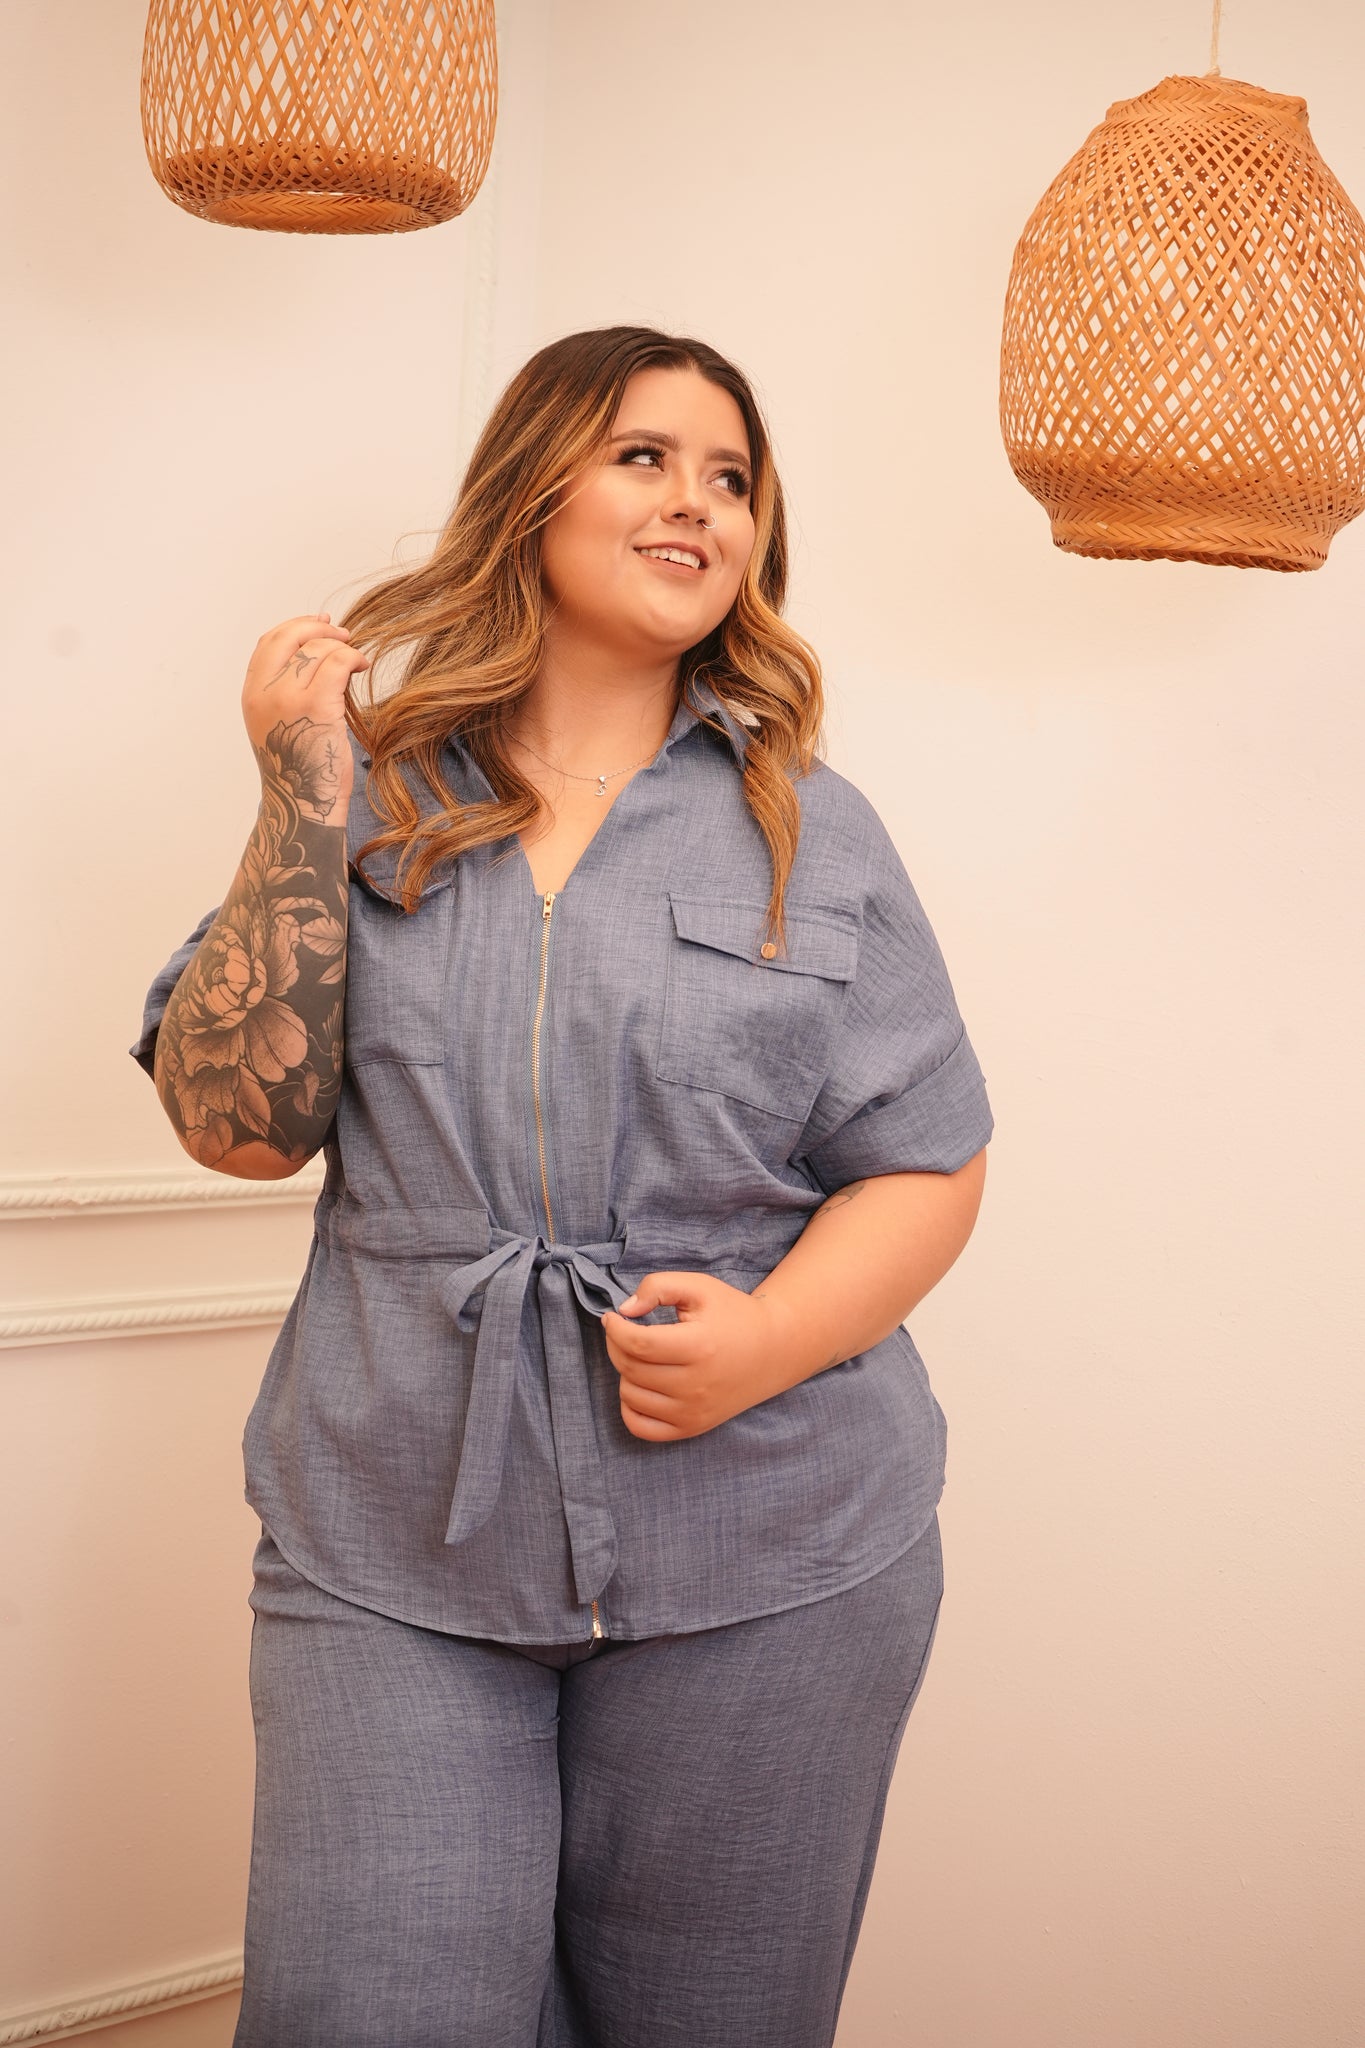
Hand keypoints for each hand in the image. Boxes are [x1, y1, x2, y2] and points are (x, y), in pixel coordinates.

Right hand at [241, 613, 370, 821]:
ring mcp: (285, 698)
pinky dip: (353, 658)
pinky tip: (362, 667)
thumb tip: (316, 652)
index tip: (320, 623)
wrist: (304, 806)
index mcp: (251, 696)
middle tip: (345, 634)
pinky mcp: (314, 705)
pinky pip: (336, 662)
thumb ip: (288, 691)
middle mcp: (262, 693)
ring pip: (317, 649)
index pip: (269, 643)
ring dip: (342, 648)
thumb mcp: (283, 725)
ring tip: (357, 661)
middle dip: (319, 629)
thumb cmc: (302, 771)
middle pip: (289, 637)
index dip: (296, 626)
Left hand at [601, 1273, 795, 1440]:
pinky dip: (630, 1406)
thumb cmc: (732, 1314)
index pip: (637, 1343)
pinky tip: (641, 1385)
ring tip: (643, 1356)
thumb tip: (624, 1311)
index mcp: (699, 1346)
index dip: (614, 1328)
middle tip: (626, 1331)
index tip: (613, 1317)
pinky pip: (640, 1427)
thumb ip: (658, 1287)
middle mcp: (696, 1385)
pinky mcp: (692, 1427)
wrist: (773, 1351)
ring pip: (630, 1395)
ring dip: (626, 1372)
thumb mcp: (699, 1288)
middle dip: (616, 1344)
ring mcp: (694, 1411)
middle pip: (630, 1367)